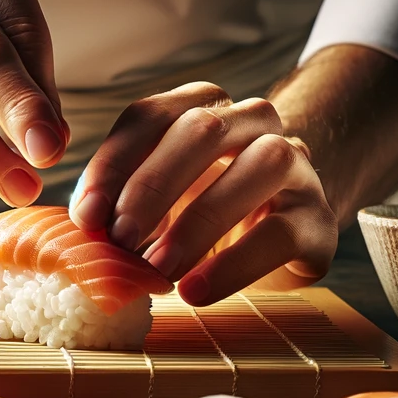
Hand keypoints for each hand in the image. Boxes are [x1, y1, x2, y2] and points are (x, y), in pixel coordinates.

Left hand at [69, 82, 338, 303]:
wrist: (285, 231)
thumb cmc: (204, 210)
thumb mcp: (158, 202)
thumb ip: (120, 204)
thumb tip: (79, 231)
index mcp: (201, 106)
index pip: (150, 116)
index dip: (113, 165)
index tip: (86, 217)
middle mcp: (252, 122)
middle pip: (201, 131)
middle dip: (152, 187)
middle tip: (119, 241)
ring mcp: (295, 164)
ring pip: (256, 168)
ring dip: (198, 221)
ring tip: (159, 268)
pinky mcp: (318, 216)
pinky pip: (282, 231)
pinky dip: (234, 263)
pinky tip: (196, 290)